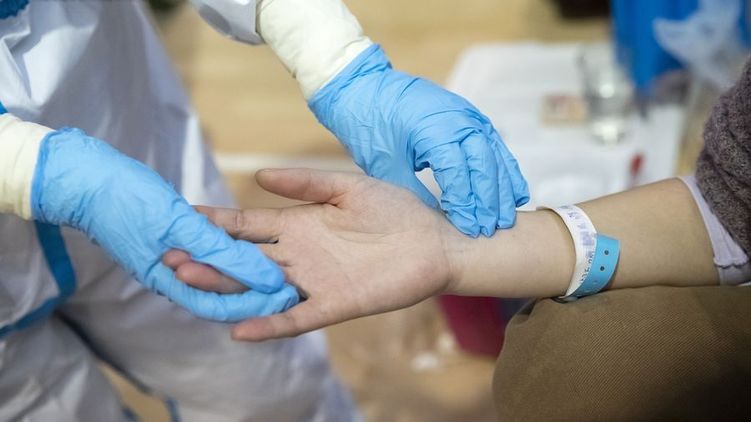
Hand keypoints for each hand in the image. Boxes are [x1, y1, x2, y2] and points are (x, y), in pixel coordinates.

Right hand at [32, 128, 297, 320]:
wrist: (86, 177)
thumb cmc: (129, 199)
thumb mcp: (180, 224)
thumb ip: (224, 252)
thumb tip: (267, 278)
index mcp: (171, 278)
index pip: (220, 305)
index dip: (254, 305)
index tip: (285, 297)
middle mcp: (173, 274)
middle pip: (223, 292)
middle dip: (256, 291)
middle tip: (291, 285)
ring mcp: (172, 257)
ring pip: (217, 273)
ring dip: (246, 272)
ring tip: (280, 268)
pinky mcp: (174, 239)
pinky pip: (209, 253)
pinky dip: (230, 254)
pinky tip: (250, 245)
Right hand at [164, 168, 464, 339]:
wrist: (435, 242)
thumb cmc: (395, 210)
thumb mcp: (346, 187)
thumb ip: (306, 183)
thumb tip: (259, 175)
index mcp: (298, 225)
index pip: (246, 225)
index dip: (215, 222)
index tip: (180, 218)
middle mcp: (298, 255)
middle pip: (243, 259)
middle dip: (207, 256)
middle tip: (169, 255)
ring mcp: (314, 281)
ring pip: (260, 289)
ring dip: (227, 288)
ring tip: (190, 284)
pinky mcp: (335, 304)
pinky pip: (296, 317)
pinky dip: (269, 324)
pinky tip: (240, 329)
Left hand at [308, 45, 528, 236]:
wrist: (365, 88)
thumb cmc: (370, 125)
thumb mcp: (385, 164)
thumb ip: (412, 191)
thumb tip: (436, 218)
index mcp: (434, 129)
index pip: (458, 172)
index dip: (465, 202)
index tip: (469, 228)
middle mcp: (458, 119)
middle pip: (483, 164)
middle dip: (488, 200)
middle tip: (490, 229)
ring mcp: (467, 115)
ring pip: (495, 154)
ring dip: (502, 187)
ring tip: (506, 217)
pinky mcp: (470, 116)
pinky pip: (494, 144)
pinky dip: (505, 168)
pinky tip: (514, 191)